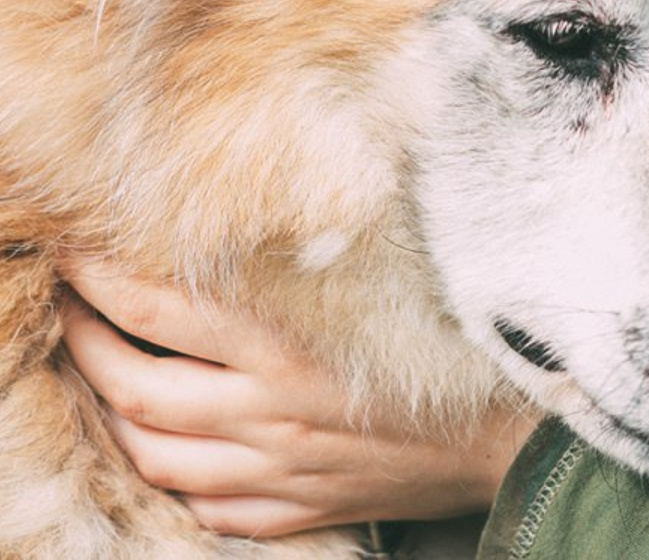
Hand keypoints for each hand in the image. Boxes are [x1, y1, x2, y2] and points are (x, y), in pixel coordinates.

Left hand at [59, 259, 535, 537]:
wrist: (514, 435)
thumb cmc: (456, 343)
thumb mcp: (388, 281)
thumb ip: (318, 251)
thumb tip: (267, 204)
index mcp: (295, 342)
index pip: (165, 307)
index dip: (107, 277)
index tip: (80, 250)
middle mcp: (272, 410)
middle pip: (137, 385)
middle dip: (86, 342)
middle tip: (70, 306)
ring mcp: (277, 469)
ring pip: (154, 450)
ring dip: (111, 408)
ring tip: (99, 369)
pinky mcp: (294, 508)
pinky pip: (204, 502)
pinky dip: (172, 473)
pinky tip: (169, 439)